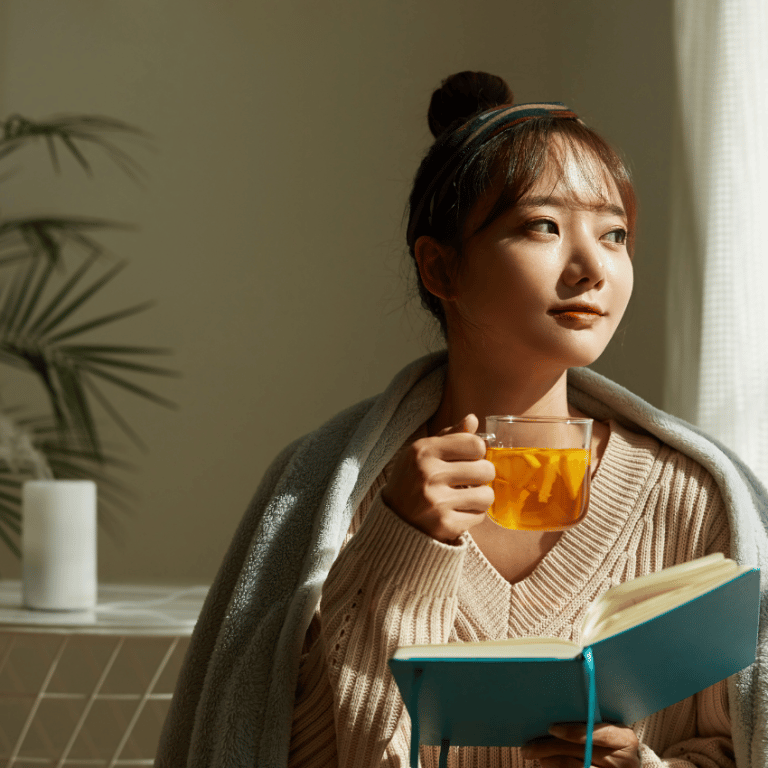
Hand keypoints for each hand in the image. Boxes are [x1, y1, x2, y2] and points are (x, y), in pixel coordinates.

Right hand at [381, 414, 494, 543]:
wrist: (393, 517)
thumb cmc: (413, 479)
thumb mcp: (423, 452)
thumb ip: (449, 436)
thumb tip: (472, 419)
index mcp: (423, 451)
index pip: (475, 444)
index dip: (477, 451)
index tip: (469, 458)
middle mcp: (428, 474)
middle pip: (486, 470)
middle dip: (482, 475)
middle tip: (470, 479)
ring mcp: (436, 502)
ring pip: (486, 495)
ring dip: (480, 497)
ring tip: (467, 496)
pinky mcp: (444, 525)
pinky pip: (479, 516)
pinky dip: (472, 514)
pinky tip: (458, 511)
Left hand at [520, 722, 639, 766]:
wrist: (630, 765)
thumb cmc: (614, 740)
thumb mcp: (611, 728)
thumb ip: (592, 721)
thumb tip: (556, 713)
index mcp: (625, 739)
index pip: (597, 734)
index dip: (573, 732)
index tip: (551, 728)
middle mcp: (623, 761)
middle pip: (581, 753)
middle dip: (551, 748)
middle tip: (529, 746)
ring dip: (551, 761)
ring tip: (534, 754)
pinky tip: (546, 763)